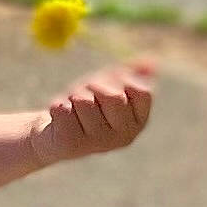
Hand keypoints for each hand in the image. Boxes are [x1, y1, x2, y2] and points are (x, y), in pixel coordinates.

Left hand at [33, 58, 155, 166]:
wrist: (54, 131)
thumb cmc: (88, 103)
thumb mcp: (111, 83)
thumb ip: (132, 72)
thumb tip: (152, 61)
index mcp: (139, 121)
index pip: (142, 92)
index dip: (121, 80)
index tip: (109, 84)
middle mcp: (124, 136)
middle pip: (113, 97)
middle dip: (94, 86)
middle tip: (85, 93)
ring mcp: (99, 144)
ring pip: (84, 101)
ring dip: (73, 96)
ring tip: (72, 106)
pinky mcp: (73, 145)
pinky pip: (63, 110)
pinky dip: (58, 105)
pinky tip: (60, 117)